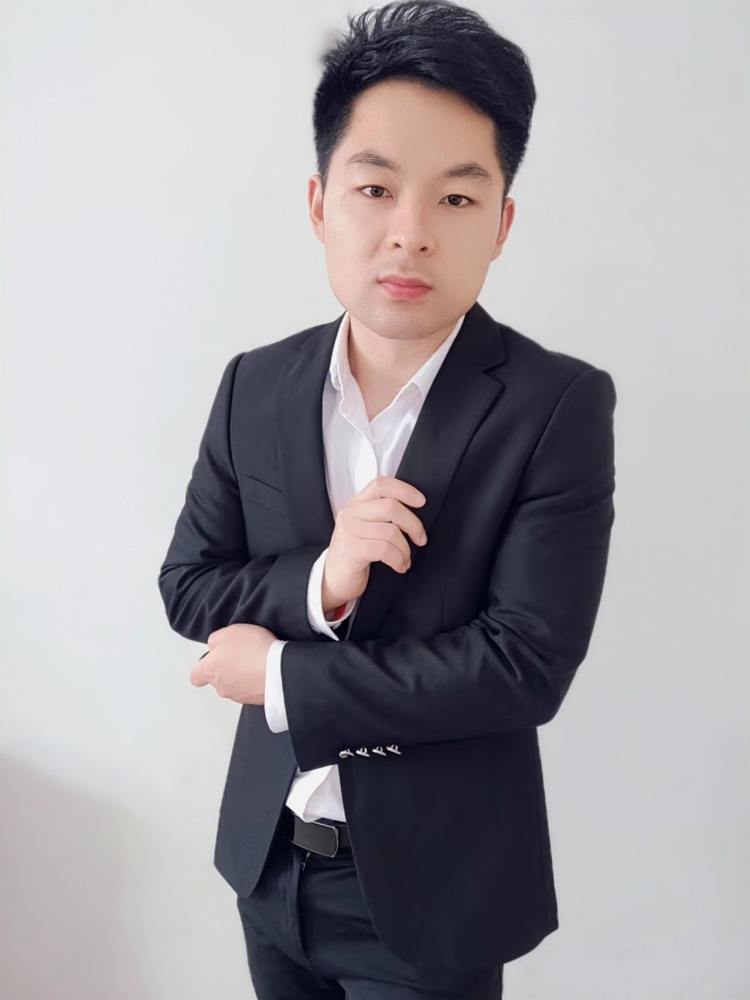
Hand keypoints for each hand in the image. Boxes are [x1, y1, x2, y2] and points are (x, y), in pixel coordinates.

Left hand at [189, 623, 276, 703]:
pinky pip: (250, 690)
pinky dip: (255, 682)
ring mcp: (238, 696)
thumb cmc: (253, 650)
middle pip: (217, 680)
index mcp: (210, 670)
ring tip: (255, 661)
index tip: (210, 661)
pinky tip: (264, 669)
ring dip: (242, 676)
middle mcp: (221, 687)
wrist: (279, 670)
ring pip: (234, 685)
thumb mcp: (229, 632)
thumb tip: (215, 647)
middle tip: (240, 655)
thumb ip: (215, 640)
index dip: (202, 669)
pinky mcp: (254, 701)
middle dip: (226, 669)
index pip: (195, 676)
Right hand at [322, 475, 427, 612]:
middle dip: (413, 525)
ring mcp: (349, 530)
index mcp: (357, 503)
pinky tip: (399, 566)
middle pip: (391, 507)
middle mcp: (351, 512)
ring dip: (405, 549)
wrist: (334, 579)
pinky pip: (384, 550)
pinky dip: (398, 560)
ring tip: (405, 559)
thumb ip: (383, 515)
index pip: (381, 484)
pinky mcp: (351, 549)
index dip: (405, 490)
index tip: (421, 502)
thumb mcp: (366, 528)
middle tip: (420, 539)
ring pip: (391, 531)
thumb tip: (415, 513)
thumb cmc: (356, 553)